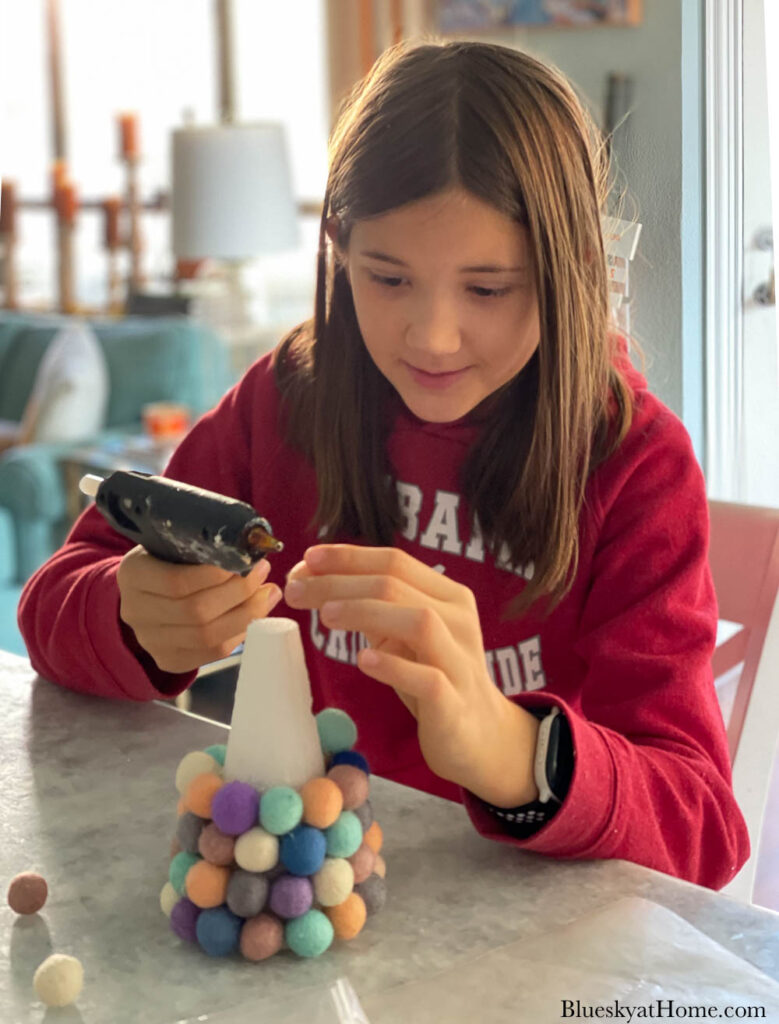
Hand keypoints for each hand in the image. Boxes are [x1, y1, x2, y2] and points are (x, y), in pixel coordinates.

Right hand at [117, 546, 281, 673]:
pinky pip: (212, 653)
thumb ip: (207, 546)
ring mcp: (149, 640)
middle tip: (262, 573)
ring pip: (207, 636)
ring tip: (266, 593)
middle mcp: (135, 611)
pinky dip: (240, 633)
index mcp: (133, 574)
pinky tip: (254, 614)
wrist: (147, 593)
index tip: (247, 559)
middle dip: (239, 592)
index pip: (177, 582)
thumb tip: (256, 548)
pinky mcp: (167, 659)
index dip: (217, 574)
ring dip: (246, 614)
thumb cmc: (169, 559)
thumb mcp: (176, 543)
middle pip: (195, 611)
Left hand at [284, 544, 539, 805]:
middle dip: (340, 583)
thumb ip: (371, 606)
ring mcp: (459, 661)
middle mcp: (459, 620)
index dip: (348, 557)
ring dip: (366, 612)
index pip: (395, 561)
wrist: (478, 734)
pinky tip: (363, 660)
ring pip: (419, 621)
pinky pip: (428, 679)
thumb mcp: (403, 634)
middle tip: (296, 590)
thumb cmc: (431, 675)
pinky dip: (394, 667)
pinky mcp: (454, 702)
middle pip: (397, 586)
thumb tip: (312, 579)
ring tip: (326, 617)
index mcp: (448, 596)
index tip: (306, 559)